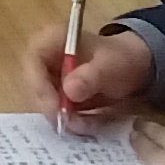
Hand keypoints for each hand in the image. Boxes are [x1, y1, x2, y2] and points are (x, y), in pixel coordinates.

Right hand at [24, 17, 153, 129]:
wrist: (131, 66)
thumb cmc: (120, 59)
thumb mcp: (111, 65)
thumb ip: (91, 76)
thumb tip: (69, 90)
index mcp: (53, 39)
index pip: (33, 60)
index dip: (38, 84)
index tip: (55, 107)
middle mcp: (44, 57)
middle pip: (33, 84)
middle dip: (51, 107)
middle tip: (70, 124)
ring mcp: (48, 77)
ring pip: (43, 102)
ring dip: (62, 117)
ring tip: (84, 125)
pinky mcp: (55, 94)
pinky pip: (55, 111)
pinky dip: (69, 120)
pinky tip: (86, 123)